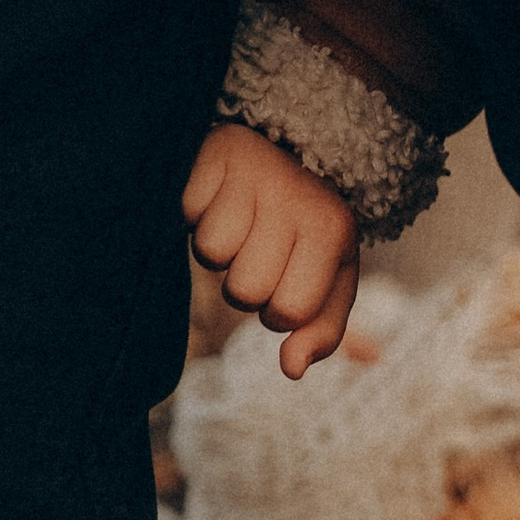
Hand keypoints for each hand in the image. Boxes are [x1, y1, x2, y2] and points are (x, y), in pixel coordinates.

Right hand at [182, 124, 359, 377]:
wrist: (292, 149)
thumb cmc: (308, 230)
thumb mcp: (331, 280)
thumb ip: (321, 331)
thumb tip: (291, 370)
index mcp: (333, 232)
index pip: (288, 314)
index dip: (276, 313)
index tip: (285, 282)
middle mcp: (297, 199)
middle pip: (244, 292)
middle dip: (244, 284)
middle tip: (259, 249)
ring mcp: (255, 172)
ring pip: (211, 254)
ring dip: (219, 248)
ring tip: (241, 222)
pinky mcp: (214, 153)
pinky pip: (186, 213)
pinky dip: (196, 214)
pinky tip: (220, 197)